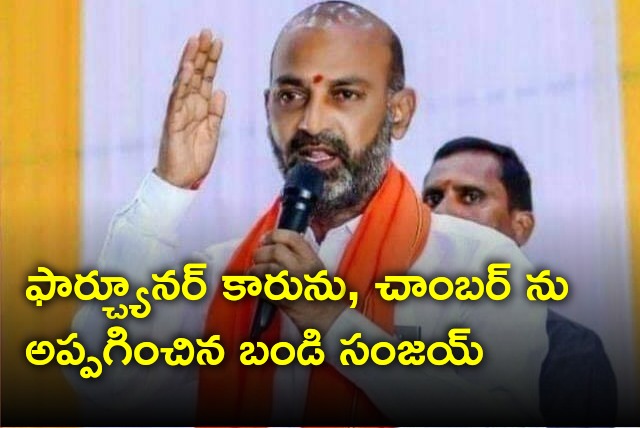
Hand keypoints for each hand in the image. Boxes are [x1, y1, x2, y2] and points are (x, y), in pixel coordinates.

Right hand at [156, 29, 225, 188]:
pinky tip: (187, 70)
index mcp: (200, 107)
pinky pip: (177, 100)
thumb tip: (221, 91)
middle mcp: (188, 105)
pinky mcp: (172, 122)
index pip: (206, 78)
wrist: (182, 179)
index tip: (217, 41)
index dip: (211, 60)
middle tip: (207, 32)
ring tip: (195, 42)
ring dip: (190, 61)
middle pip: (195, 74)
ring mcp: (179, 112)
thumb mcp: (213, 132)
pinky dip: (182, 85)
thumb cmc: (195, 157)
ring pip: (185, 82)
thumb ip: (216, 112)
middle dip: (201, 53)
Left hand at [247, 230, 346, 333]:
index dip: (274, 235)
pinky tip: (253, 287)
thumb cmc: (323, 296)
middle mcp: (304, 269)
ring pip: (267, 269)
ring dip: (255, 270)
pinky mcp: (286, 300)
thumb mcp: (317, 270)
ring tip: (253, 273)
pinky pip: (263, 289)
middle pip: (276, 251)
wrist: (330, 319)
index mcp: (312, 260)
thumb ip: (300, 258)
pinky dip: (254, 287)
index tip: (265, 239)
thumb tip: (276, 247)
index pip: (292, 238)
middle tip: (257, 258)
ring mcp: (295, 284)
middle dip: (261, 253)